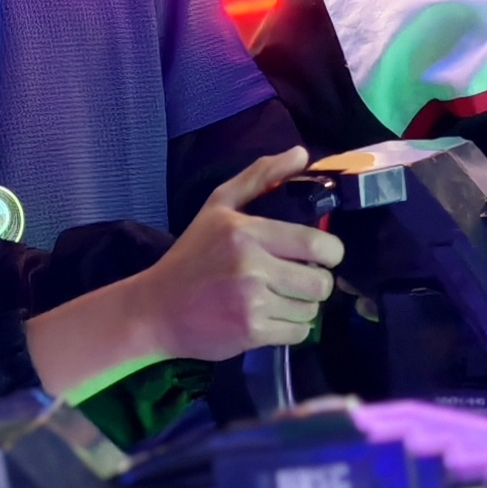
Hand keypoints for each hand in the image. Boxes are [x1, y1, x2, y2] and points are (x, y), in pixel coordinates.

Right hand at [143, 148, 342, 357]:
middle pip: (320, 282)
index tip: (323, 255)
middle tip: (299, 279)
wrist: (155, 309)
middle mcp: (251, 267)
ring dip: (303, 306)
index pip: (315, 243)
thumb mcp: (218, 207)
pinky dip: (291, 328)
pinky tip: (271, 317)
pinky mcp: (251, 334)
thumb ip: (261, 177)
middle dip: (317, 282)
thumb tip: (302, 154)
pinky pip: (298, 333)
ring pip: (311, 310)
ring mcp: (251, 303)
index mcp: (246, 232)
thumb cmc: (191, 255)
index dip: (331, 252)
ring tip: (280, 298)